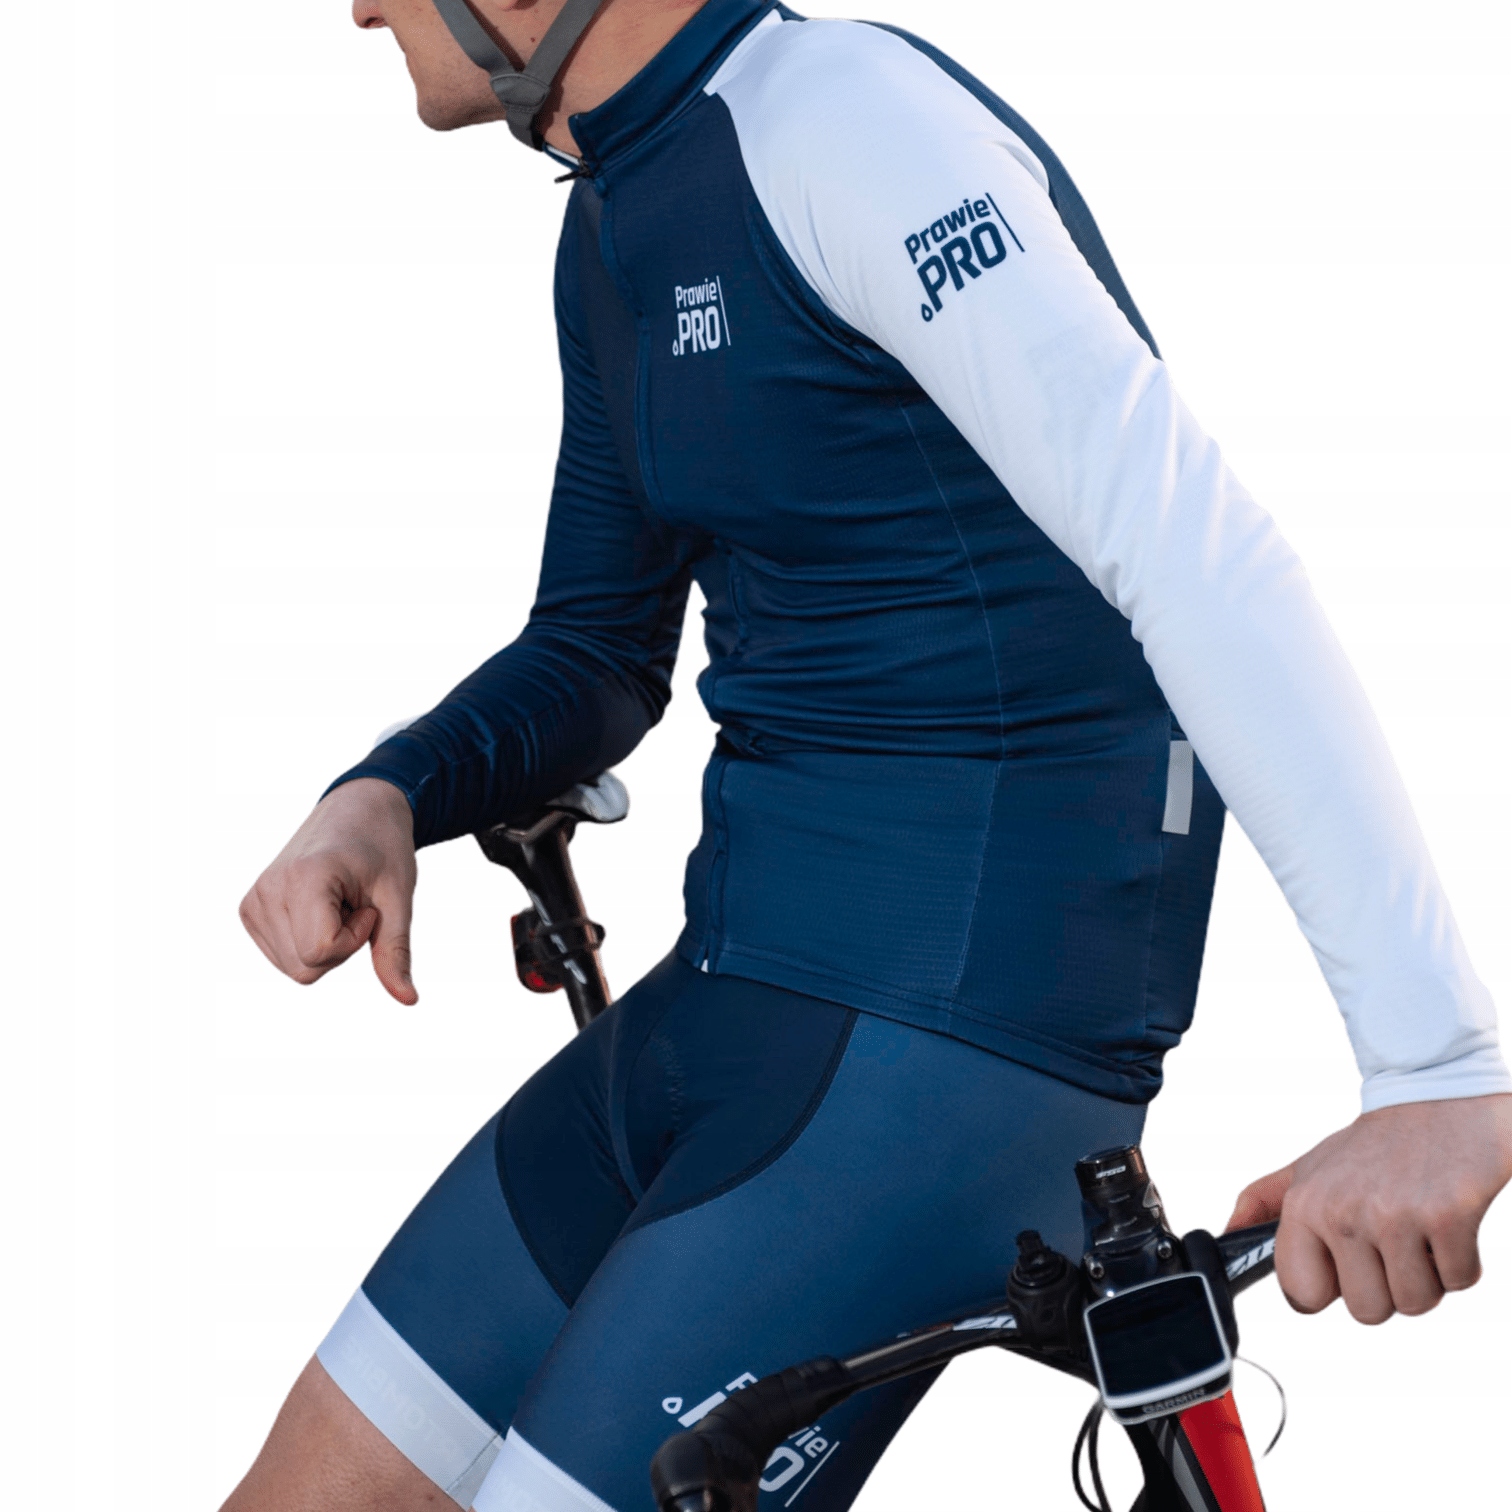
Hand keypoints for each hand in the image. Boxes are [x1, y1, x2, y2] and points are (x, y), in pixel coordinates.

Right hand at [239, 778, 418, 1004]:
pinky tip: (320, 905)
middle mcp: (268, 889)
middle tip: (353, 902)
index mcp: (303, 877)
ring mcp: (254, 900)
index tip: (367, 904)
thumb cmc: (383, 847)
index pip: (320, 952)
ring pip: (293, 968)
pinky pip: (283, 956)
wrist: (358, 809)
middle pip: (305, 969)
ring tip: (337, 900)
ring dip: (325, 944)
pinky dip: (308, 941)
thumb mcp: (398, 897)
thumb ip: (396, 950)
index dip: (355, 938)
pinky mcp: (250, 908)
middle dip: (341, 947)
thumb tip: (408, 1000)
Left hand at [1227, 1094, 1511, 1322]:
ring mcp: (1395, 1216)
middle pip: (1367, 1311)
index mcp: (1304, 1206)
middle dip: (1387, 1286)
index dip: (1332, 1288)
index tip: (1347, 1266)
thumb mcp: (1307, 1168)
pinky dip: (1462, 1260)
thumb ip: (1264, 1202)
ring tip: (1418, 1229)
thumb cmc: (1371, 1147)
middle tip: (1392, 1242)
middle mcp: (1343, 1212)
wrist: (1434, 1101)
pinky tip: (1446, 1222)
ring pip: (1415, 1303)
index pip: (1303, 1294)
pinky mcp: (1447, 1216)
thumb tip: (1229, 1233)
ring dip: (1427, 1275)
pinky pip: (1460, 1281)